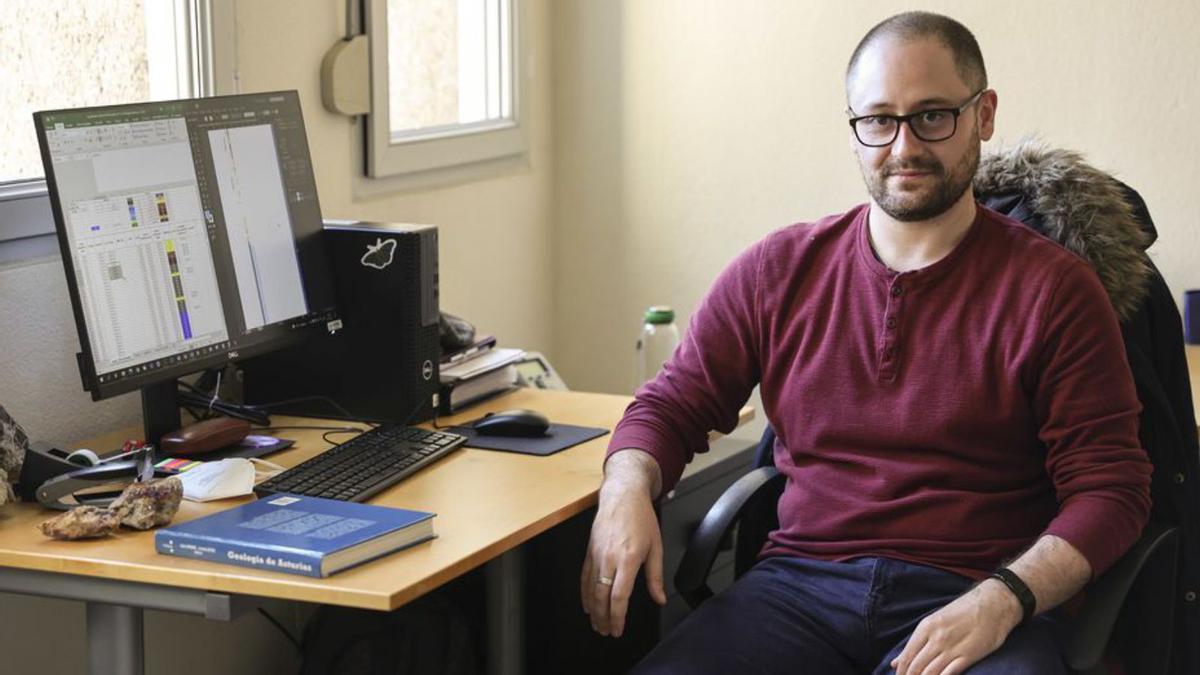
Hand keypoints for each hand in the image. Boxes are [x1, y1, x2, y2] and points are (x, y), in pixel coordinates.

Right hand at [580, 479, 667, 636]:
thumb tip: (660, 598)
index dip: (617, 616)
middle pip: (602, 596)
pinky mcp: (589, 550)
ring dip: (593, 609)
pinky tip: (587, 604)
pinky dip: (584, 593)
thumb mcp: (656, 546)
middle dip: (603, 618)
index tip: (618, 629)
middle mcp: (609, 558)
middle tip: (606, 632)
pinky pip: (584, 576)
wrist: (622, 495)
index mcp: (628, 558)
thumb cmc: (641, 518)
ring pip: (591, 588)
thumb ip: (655, 576)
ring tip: (596, 624)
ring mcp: (597, 554)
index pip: (619, 596)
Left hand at [891, 579, 1023, 674]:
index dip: (901, 672)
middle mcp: (936, 638)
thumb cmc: (964, 611)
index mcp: (926, 627)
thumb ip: (916, 643)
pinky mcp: (969, 655)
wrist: (994, 603)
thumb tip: (895, 662)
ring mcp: (952, 647)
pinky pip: (949, 673)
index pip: (907, 656)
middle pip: (916, 667)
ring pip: (930, 672)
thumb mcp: (935, 621)